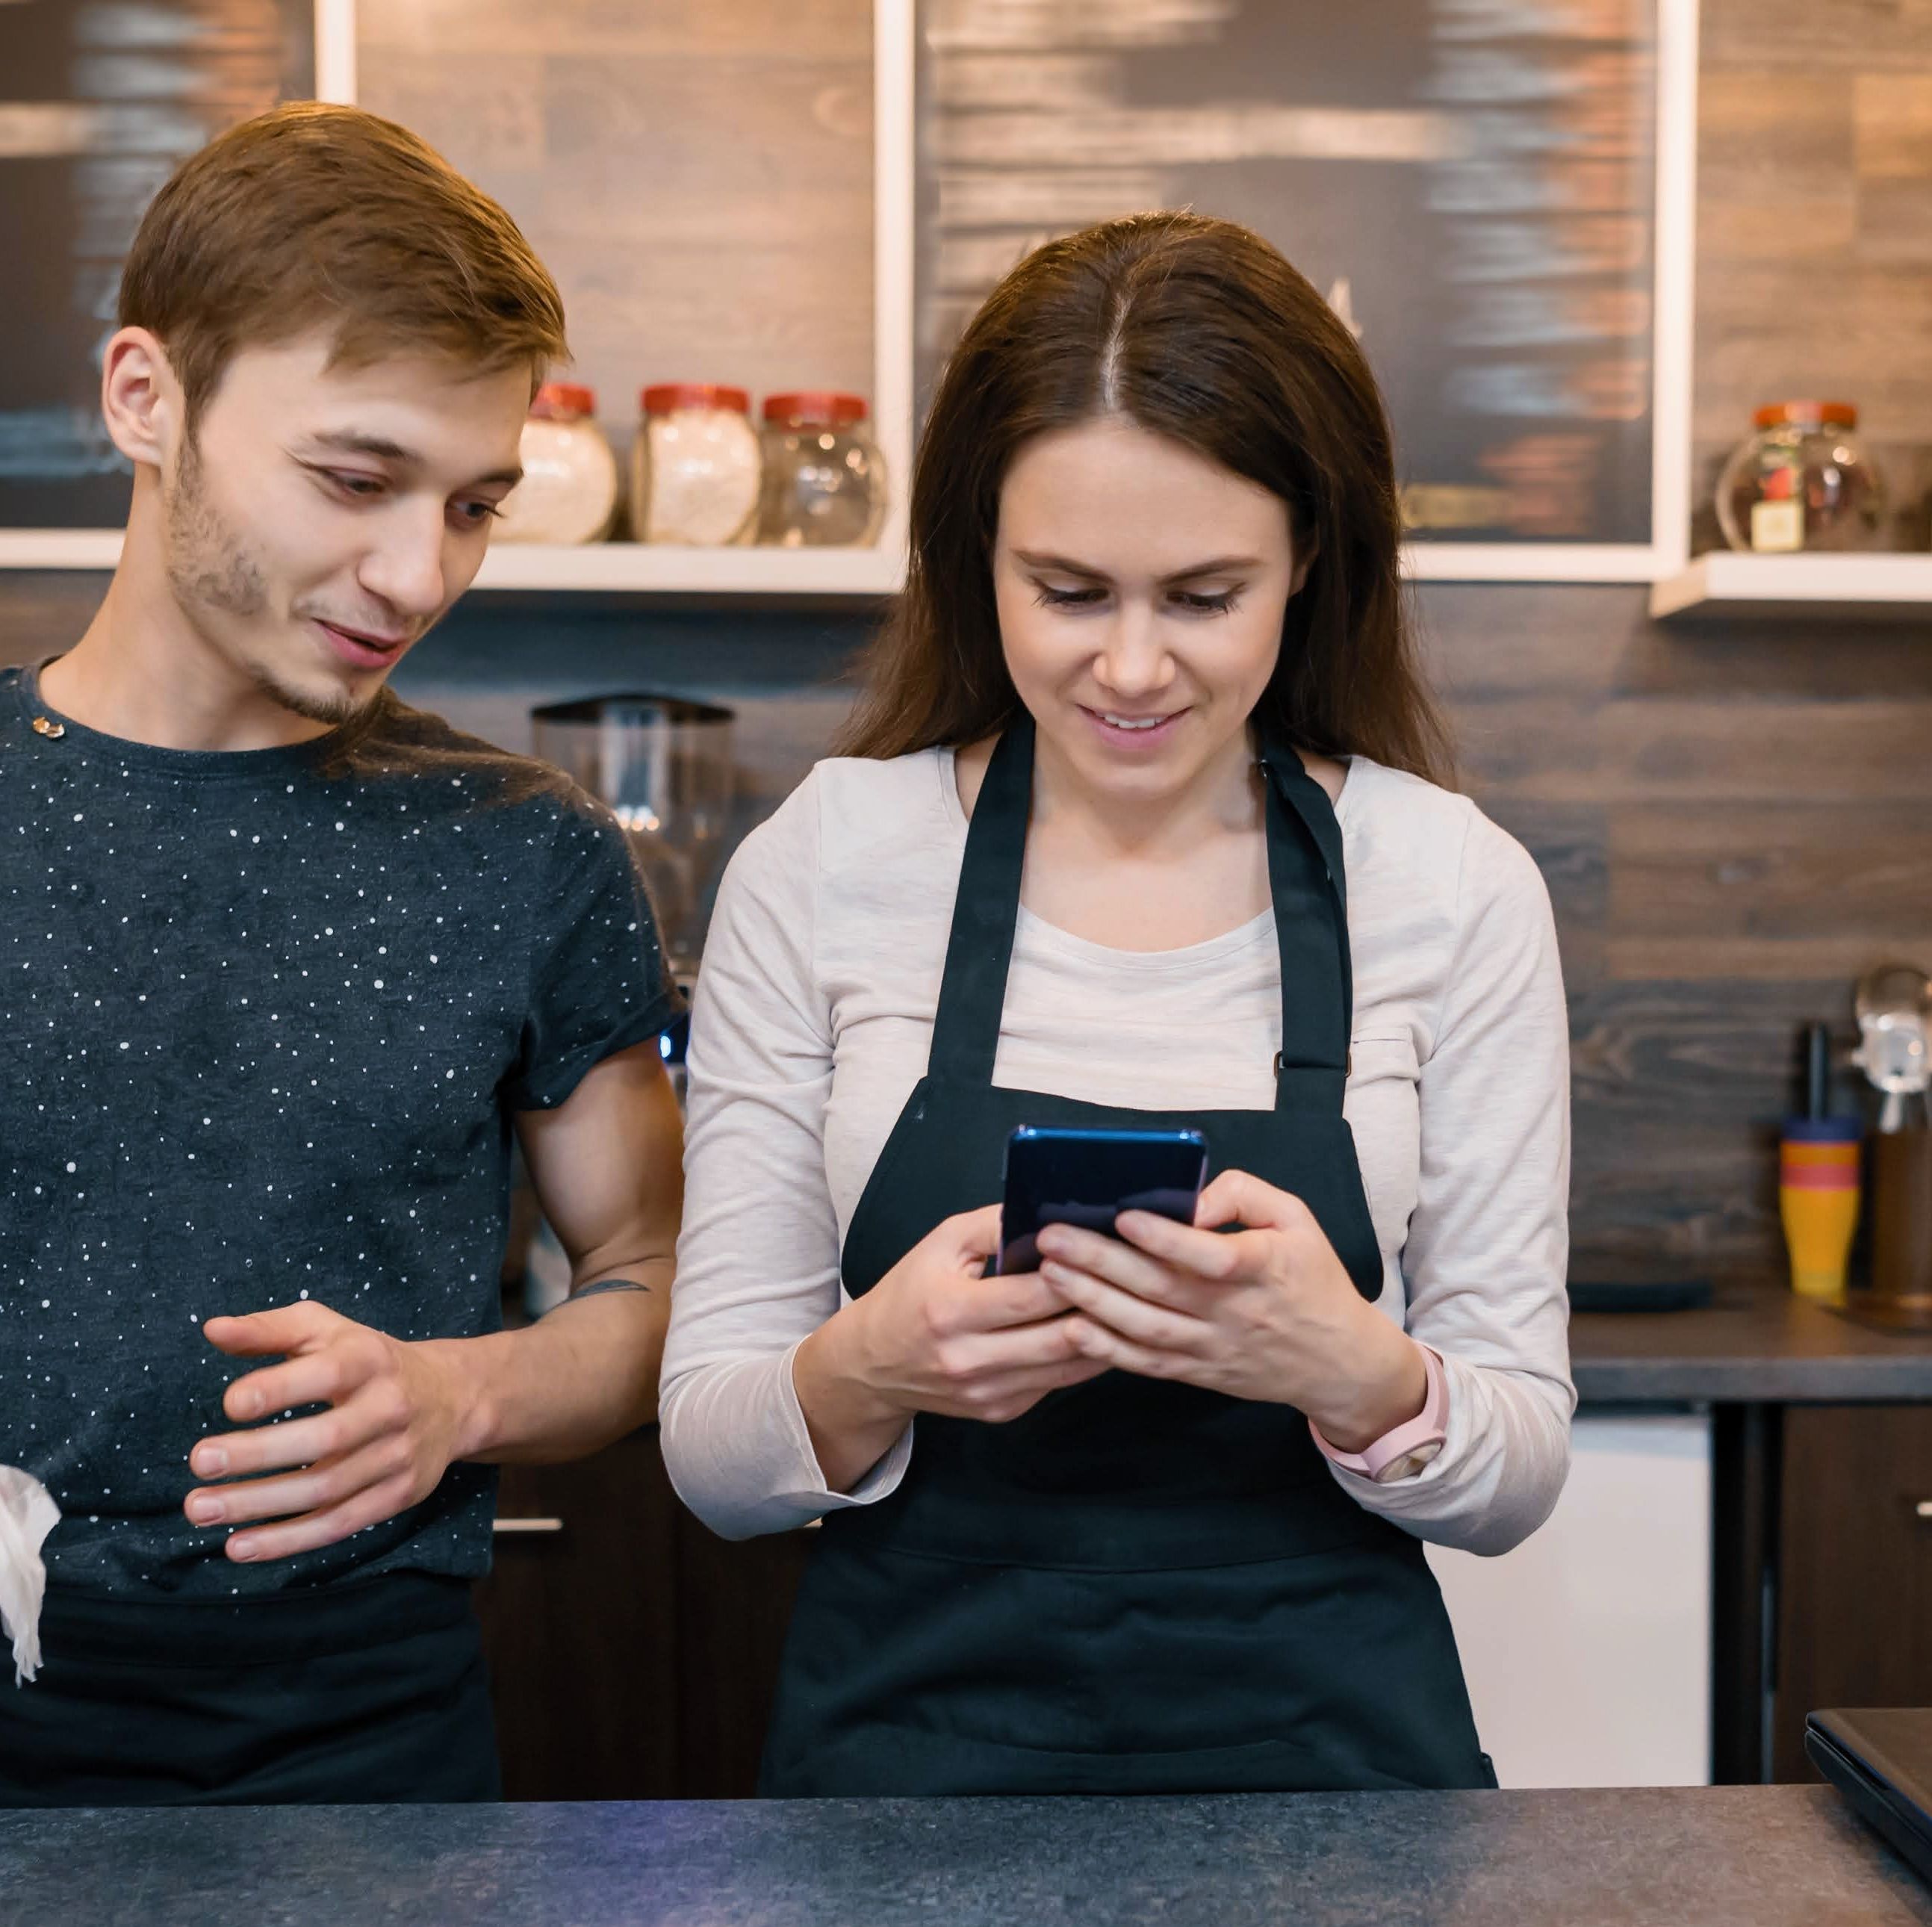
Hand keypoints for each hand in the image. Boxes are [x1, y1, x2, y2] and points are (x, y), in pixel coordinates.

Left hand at [183, 1302, 475, 1561]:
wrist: (451, 1397)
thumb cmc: (367, 1360)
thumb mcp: (327, 1331)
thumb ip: (270, 1329)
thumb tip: (212, 1330)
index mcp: (370, 1360)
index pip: (328, 1373)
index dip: (280, 1389)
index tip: (229, 1404)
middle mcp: (390, 1407)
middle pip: (326, 1438)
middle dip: (259, 1454)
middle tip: (200, 1461)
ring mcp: (398, 1455)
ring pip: (327, 1489)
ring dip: (259, 1504)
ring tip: (200, 1508)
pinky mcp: (399, 1495)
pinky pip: (339, 1525)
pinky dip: (287, 1541)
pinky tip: (239, 1546)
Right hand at [793, 1205, 1107, 1492]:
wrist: (872, 1364)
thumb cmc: (910, 1293)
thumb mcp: (940, 1245)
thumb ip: (993, 1226)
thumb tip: (1049, 1212)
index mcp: (950, 1311)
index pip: (1029, 1296)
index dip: (1072, 1273)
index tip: (1105, 1250)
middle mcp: (969, 1360)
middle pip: (1058, 1337)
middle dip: (1101, 1306)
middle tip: (1135, 1278)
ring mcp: (989, 1393)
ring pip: (1069, 1367)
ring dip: (1105, 1335)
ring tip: (1132, 1303)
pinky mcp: (1003, 1411)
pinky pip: (1059, 1384)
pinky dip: (1086, 1357)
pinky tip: (1105, 1329)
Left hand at [1035, 1170, 1427, 1451]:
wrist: (1338, 1361)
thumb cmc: (1312, 1278)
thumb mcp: (1296, 1219)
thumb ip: (1242, 1194)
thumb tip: (1188, 1199)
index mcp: (1265, 1268)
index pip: (1213, 1255)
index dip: (1167, 1238)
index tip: (1124, 1216)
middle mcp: (1235, 1312)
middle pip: (1161, 1288)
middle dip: (1100, 1262)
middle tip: (1052, 1238)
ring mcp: (1214, 1347)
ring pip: (1145, 1328)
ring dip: (1092, 1301)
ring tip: (1049, 1273)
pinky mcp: (1199, 1372)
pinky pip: (1147, 1363)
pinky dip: (1107, 1350)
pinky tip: (1072, 1328)